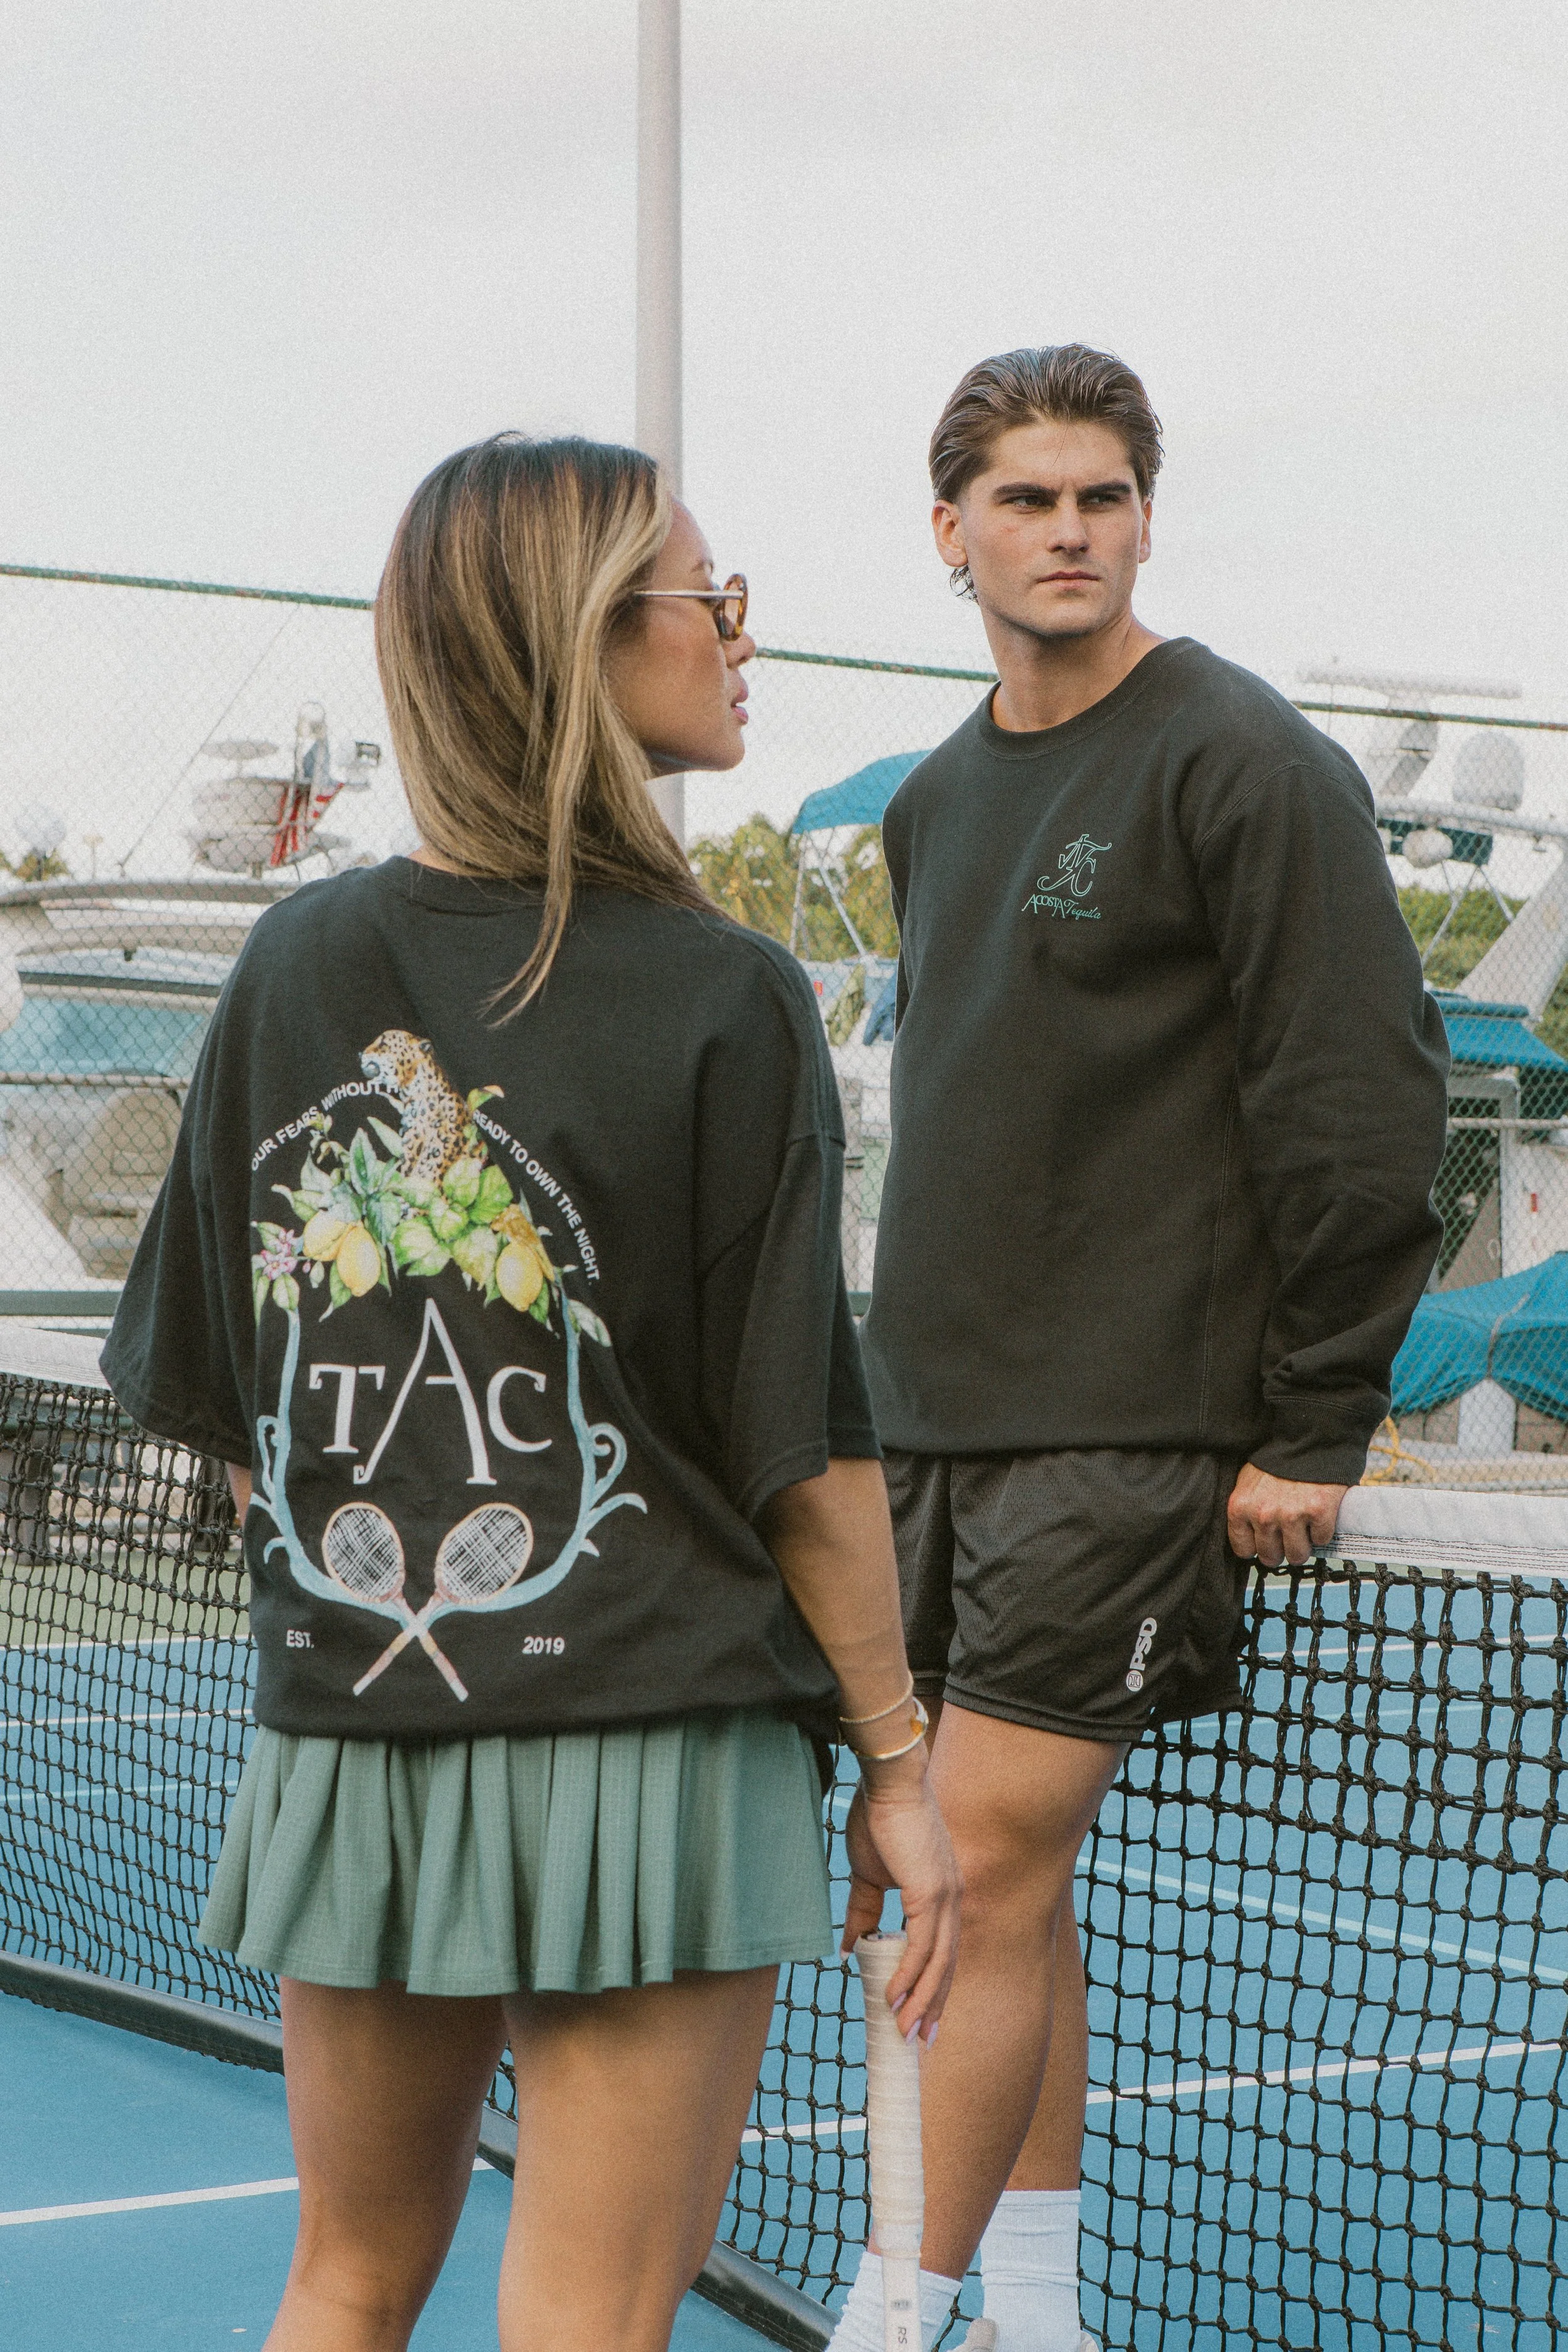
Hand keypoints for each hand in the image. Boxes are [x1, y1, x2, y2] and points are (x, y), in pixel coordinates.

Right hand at [840, 1755, 961, 2047]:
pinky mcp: (930, 1893)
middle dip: (933, 2006)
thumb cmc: (878, 1820)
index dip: (934, 1986)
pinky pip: (922, 1947)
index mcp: (942, 1894)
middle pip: (947, 1965)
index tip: (923, 2017)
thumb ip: (863, 1913)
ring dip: (921, 2001)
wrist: (885, 1783)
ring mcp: (945, 1897)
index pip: (944, 1951)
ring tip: (905, 2032)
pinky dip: (911, 1976)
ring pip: (939, 1963)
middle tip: (920, 2041)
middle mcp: (952, 1899)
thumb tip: (849, 1948)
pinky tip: (895, 1998)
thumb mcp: (868, 1875)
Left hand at [1227, 1461, 1346, 1569]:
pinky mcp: (1318, 1513)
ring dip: (1303, 1545)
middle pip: (1270, 1556)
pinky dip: (1323, 1531)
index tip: (1266, 1541)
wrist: (1309, 1439)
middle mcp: (1263, 1515)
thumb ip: (1247, 1509)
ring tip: (1304, 1530)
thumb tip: (1252, 1537)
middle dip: (1281, 1549)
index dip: (1257, 1547)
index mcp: (1241, 1507)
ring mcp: (1291, 1515)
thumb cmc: (1278, 1461)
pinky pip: (1321, 1540)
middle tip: (1288, 1536)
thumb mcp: (1249, 1482)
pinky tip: (1319, 1516)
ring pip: (1297, 1555)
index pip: (1243, 1549)